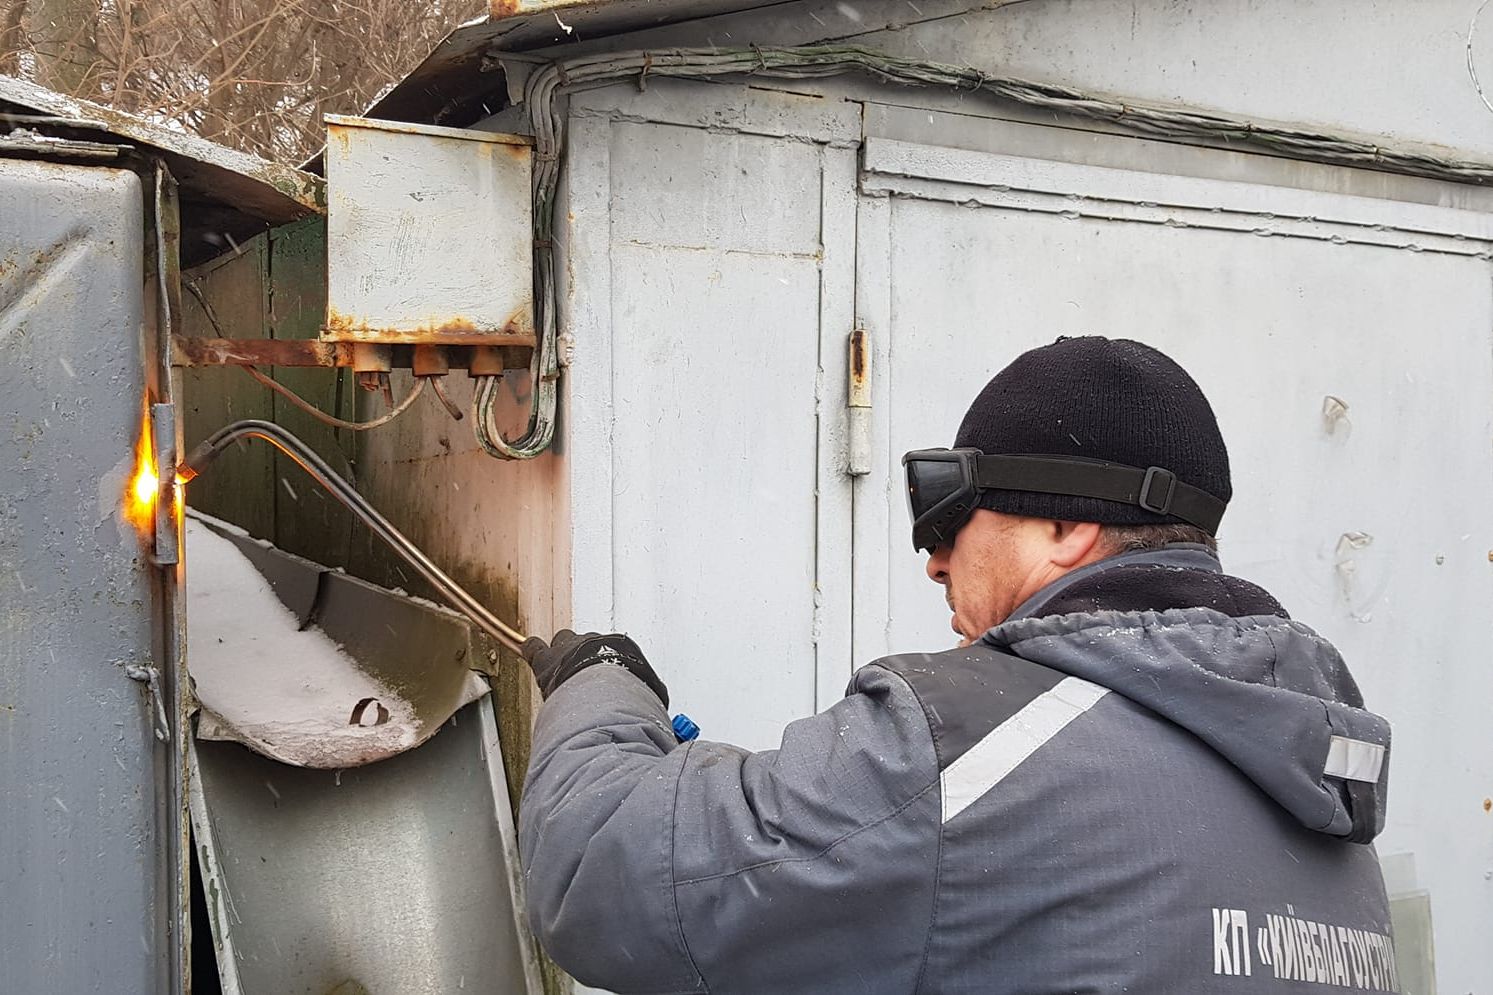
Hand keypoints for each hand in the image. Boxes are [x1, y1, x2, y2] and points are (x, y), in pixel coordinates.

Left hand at [521, 630, 668, 707]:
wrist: (606, 695)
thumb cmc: (629, 696)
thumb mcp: (651, 696)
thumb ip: (650, 697)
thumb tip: (658, 710)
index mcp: (621, 646)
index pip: (613, 650)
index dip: (607, 666)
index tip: (607, 678)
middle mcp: (595, 641)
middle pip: (586, 642)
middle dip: (584, 656)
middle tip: (584, 675)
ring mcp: (569, 648)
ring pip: (562, 641)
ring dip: (560, 653)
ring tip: (558, 664)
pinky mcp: (546, 659)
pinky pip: (534, 647)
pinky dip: (532, 650)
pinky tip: (530, 650)